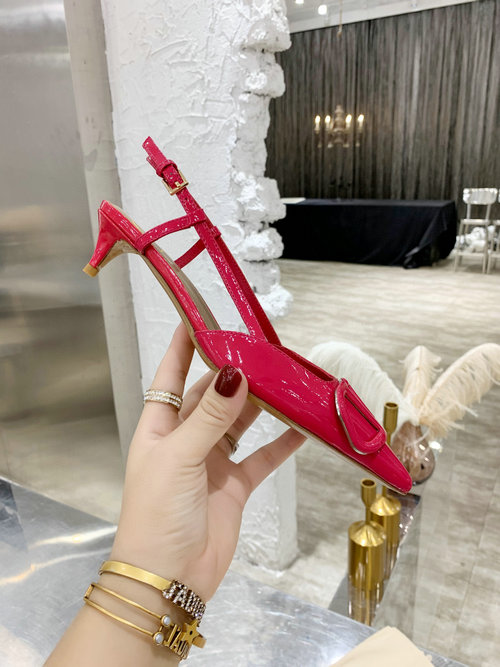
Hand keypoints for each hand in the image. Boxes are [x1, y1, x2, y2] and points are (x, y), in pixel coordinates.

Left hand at [110, 323, 304, 600]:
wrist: (169, 578)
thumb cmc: (159, 512)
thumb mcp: (180, 457)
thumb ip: (210, 416)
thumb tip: (234, 373)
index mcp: (160, 428)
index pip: (169, 376)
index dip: (182, 348)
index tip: (198, 318)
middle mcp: (185, 439)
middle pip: (211, 396)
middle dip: (234, 374)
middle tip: (263, 349)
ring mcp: (211, 462)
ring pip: (239, 422)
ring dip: (260, 404)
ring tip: (285, 379)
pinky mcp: (235, 486)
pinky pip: (261, 457)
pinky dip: (280, 443)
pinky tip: (301, 426)